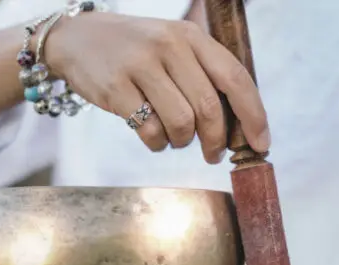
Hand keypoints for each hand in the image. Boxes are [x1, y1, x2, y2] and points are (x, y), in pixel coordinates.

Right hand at [45, 12, 269, 159]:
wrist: (77, 39)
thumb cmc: (133, 50)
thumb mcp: (171, 46)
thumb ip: (201, 74)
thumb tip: (235, 123)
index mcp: (190, 36)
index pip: (234, 78)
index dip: (253, 116)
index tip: (260, 144)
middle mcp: (169, 47)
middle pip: (209, 107)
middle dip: (217, 140)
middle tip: (213, 155)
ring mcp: (141, 66)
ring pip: (181, 123)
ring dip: (182, 142)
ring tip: (174, 139)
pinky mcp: (116, 88)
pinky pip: (149, 131)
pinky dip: (157, 144)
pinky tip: (153, 138)